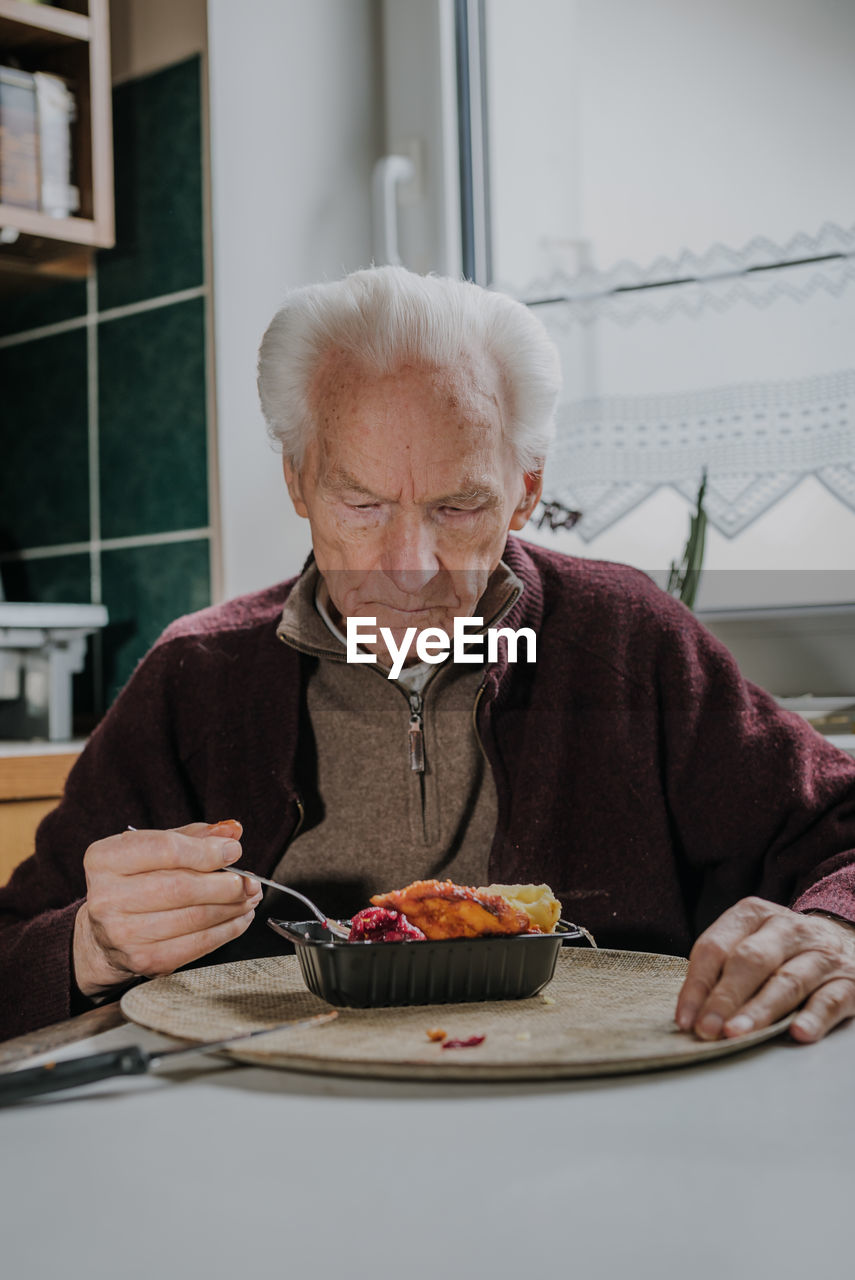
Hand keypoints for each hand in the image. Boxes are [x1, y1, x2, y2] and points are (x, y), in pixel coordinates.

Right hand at [72, 819, 261, 996]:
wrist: (106, 932)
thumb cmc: (135, 881)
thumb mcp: (155, 847)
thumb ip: (194, 837)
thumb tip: (231, 833)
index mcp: (105, 859)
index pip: (166, 850)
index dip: (208, 851)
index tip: (233, 851)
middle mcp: (106, 898)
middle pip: (183, 887)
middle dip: (226, 884)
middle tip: (249, 881)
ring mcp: (122, 934)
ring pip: (194, 918)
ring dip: (232, 907)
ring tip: (248, 898)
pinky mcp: (143, 960)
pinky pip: (196, 945)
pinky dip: (226, 931)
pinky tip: (238, 918)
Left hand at [675, 896, 854, 1043]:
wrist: (846, 940)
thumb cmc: (782, 951)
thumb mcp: (751, 942)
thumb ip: (722, 970)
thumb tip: (692, 1013)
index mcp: (754, 915)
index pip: (716, 947)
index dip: (697, 984)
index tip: (684, 1019)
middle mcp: (789, 929)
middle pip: (751, 960)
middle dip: (725, 997)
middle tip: (708, 1029)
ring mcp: (822, 954)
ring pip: (788, 981)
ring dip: (760, 1010)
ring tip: (737, 1034)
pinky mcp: (850, 982)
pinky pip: (829, 1000)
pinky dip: (814, 1018)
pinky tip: (798, 1033)